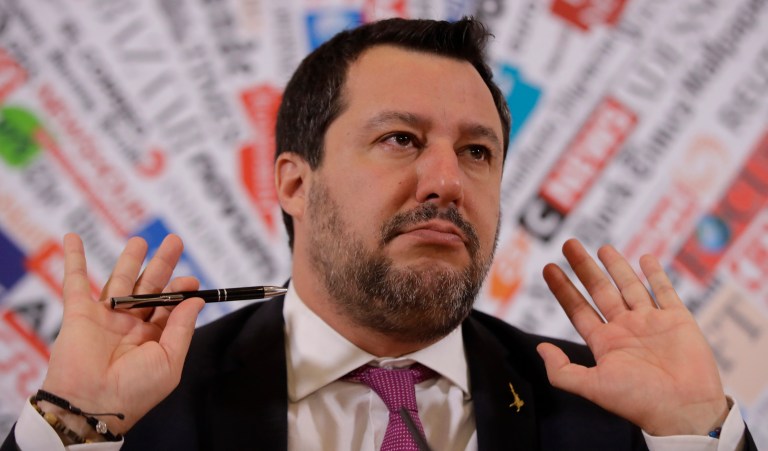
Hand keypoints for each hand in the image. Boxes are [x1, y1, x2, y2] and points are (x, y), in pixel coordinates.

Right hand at [41, 233, 203, 433]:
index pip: (170, 307)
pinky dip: (74, 259)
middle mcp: (131, 325)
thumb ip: (181, 328)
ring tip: (141, 240)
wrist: (91, 404)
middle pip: (150, 287)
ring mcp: (106, 317)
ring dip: (130, 260)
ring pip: (120, 281)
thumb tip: (196, 301)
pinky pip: (75, 282)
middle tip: (174, 242)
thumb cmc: (134, 390)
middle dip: (162, 264)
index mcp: (154, 339)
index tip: (191, 280)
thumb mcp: (169, 361)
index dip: (181, 290)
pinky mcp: (80, 314)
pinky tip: (73, 238)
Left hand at [537, 239, 727, 435]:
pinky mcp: (678, 320)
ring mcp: (651, 322)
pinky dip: (656, 274)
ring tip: (602, 248)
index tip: (548, 268)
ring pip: (629, 286)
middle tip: (569, 244)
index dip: (563, 289)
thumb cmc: (640, 402)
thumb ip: (562, 370)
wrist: (684, 411)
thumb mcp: (593, 386)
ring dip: (616, 266)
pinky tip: (645, 258)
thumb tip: (540, 349)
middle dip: (584, 268)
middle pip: (600, 290)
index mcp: (606, 343)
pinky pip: (665, 292)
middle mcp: (626, 329)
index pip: (578, 309)